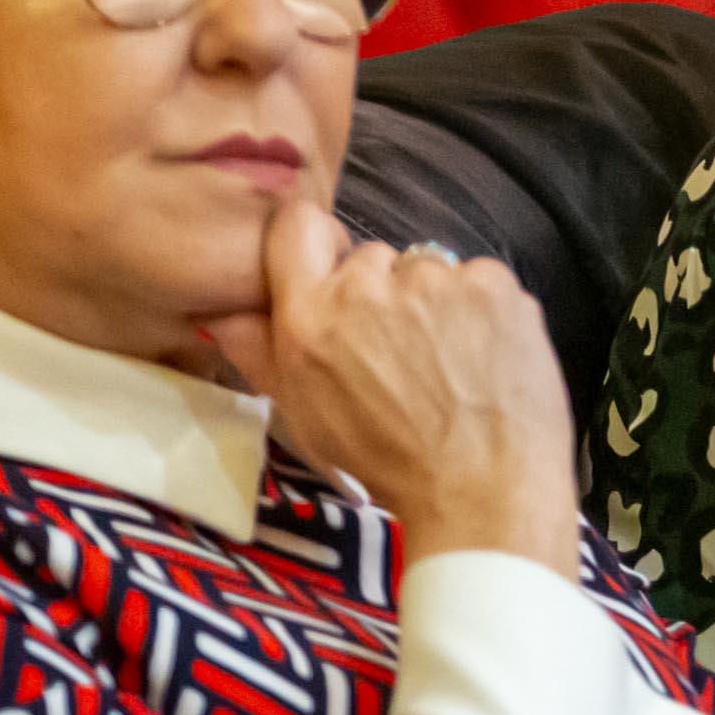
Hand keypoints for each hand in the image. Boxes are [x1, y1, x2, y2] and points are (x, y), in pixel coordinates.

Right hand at [205, 203, 579, 572]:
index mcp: (310, 315)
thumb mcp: (304, 416)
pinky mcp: (493, 284)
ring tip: (450, 363)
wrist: (484, 489)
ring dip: (436, 304)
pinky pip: (480, 279)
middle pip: (371, 258)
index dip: (316, 245)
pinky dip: (484, 310)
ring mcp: (436, 280)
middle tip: (402, 353)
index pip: (296, 225)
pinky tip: (486, 356)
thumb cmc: (387, 461)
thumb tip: (221, 310)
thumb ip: (259, 352)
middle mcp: (368, 284)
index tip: (334, 278)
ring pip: (428, 270)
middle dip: (383, 294)